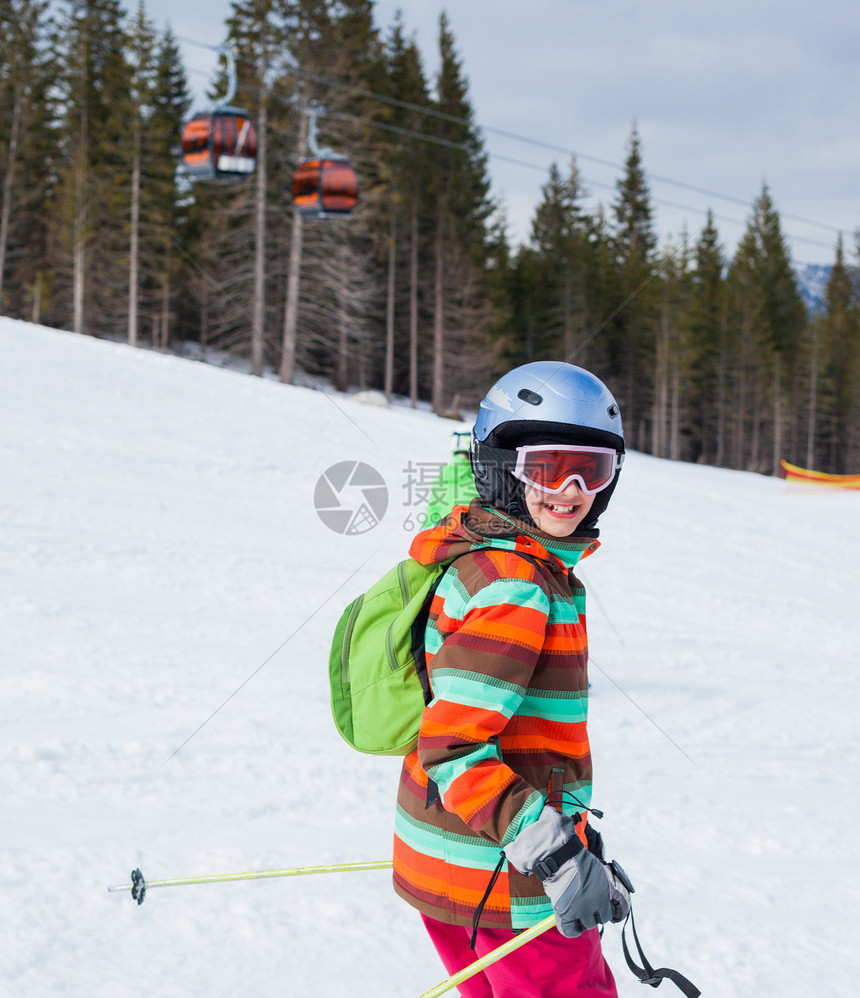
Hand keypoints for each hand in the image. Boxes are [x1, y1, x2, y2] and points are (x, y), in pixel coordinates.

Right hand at [504, 806, 630, 937]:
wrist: (558, 853)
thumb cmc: (575, 853)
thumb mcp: (597, 865)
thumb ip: (605, 880)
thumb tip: (610, 893)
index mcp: (609, 887)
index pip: (623, 906)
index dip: (619, 911)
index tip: (616, 912)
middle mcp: (599, 901)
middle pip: (604, 917)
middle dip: (598, 912)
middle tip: (589, 905)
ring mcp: (583, 909)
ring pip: (589, 924)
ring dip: (584, 918)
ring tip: (576, 909)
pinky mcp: (566, 913)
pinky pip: (571, 931)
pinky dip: (571, 929)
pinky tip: (570, 923)